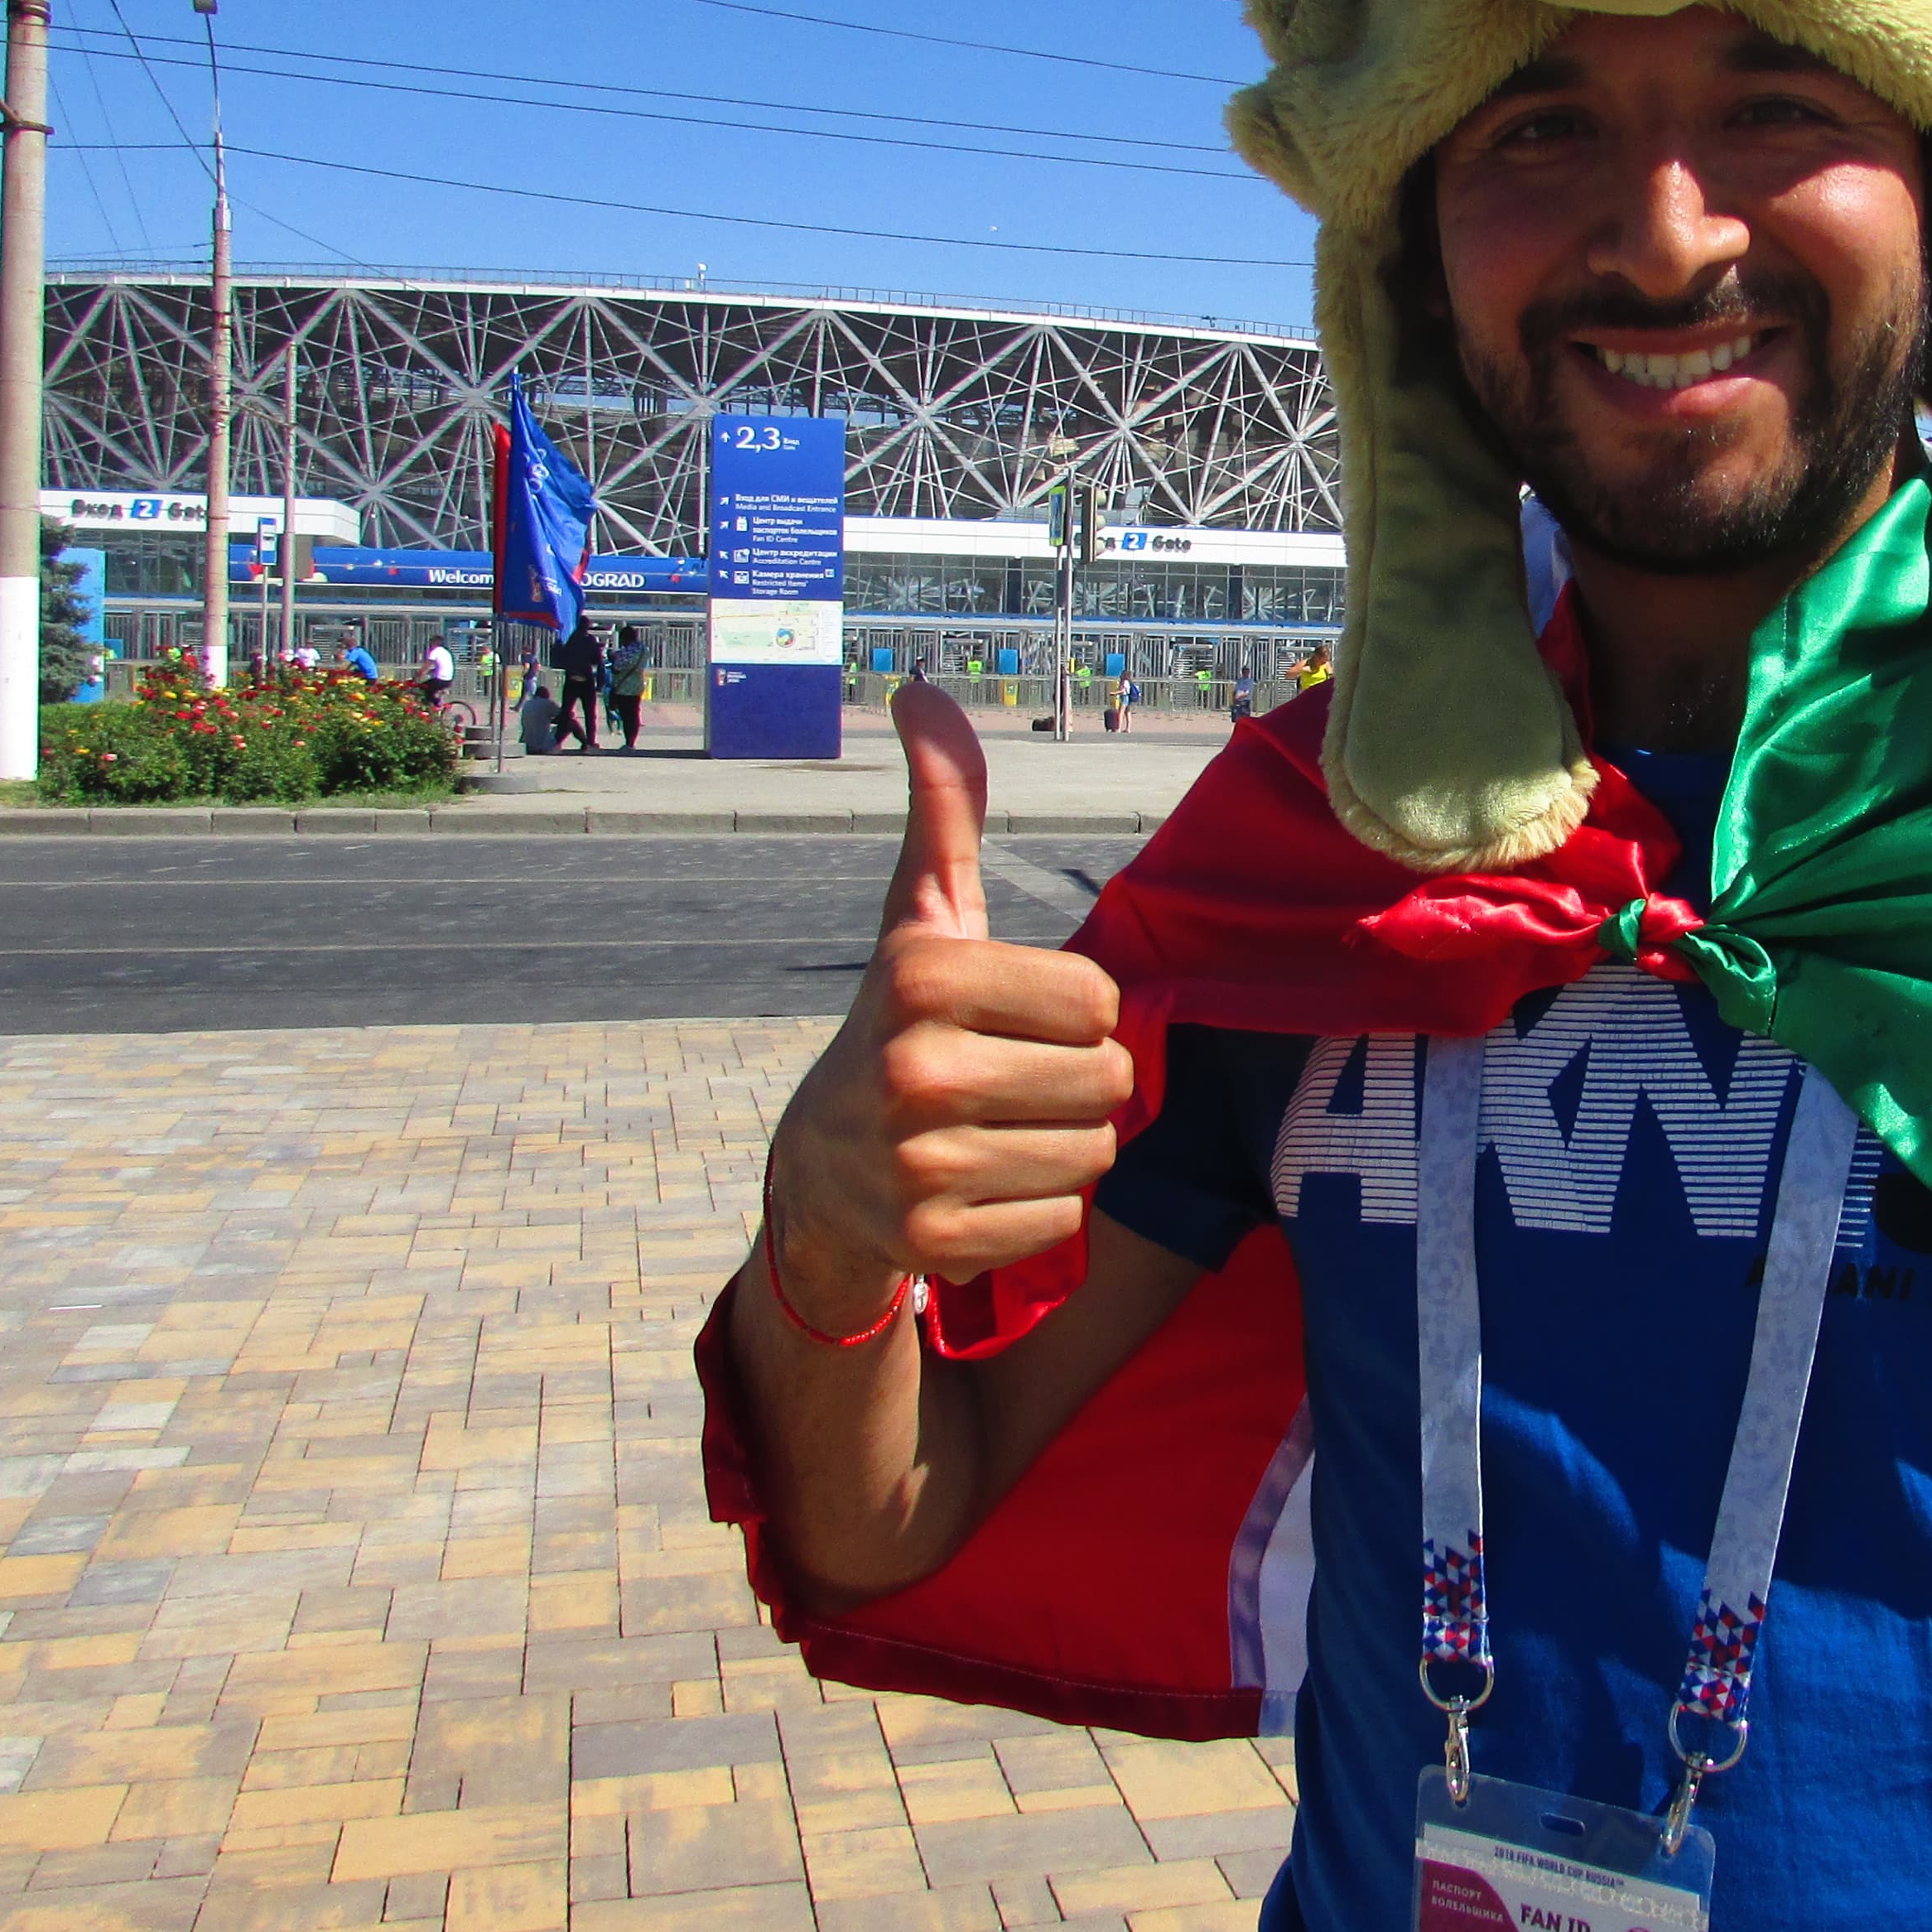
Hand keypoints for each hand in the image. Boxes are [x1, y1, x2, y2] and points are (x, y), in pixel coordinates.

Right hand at [761, 681, 1131, 1303]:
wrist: (823, 1169)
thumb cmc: (903, 1021)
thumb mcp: (921, 915)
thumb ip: (943, 807)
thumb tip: (919, 688)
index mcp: (924, 976)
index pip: (1098, 1003)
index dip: (1074, 1013)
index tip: (1014, 1017)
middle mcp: (914, 1070)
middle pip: (1108, 1082)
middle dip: (1077, 1083)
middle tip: (1010, 1081)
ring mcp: (919, 1164)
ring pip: (1092, 1155)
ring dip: (1062, 1146)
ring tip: (996, 1130)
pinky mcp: (934, 1242)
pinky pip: (1061, 1222)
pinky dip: (1036, 1211)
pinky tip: (979, 1186)